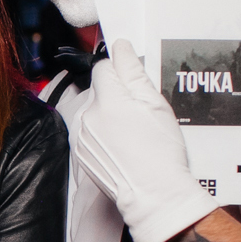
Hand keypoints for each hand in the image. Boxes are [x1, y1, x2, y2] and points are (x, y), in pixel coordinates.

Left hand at [72, 41, 218, 241]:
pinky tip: (123, 146)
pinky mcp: (80, 153)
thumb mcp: (155, 104)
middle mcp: (88, 116)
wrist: (153, 194)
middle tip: (140, 114)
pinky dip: (103, 134)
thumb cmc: (160, 152)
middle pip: (99, 90)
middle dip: (117, 95)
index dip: (121, 72)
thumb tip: (121, 47)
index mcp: (107, 99)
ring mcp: (81, 136)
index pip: (104, 67)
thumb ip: (133, 71)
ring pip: (93, 111)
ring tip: (133, 133)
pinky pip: (89, 132)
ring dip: (108, 115)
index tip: (134, 84)